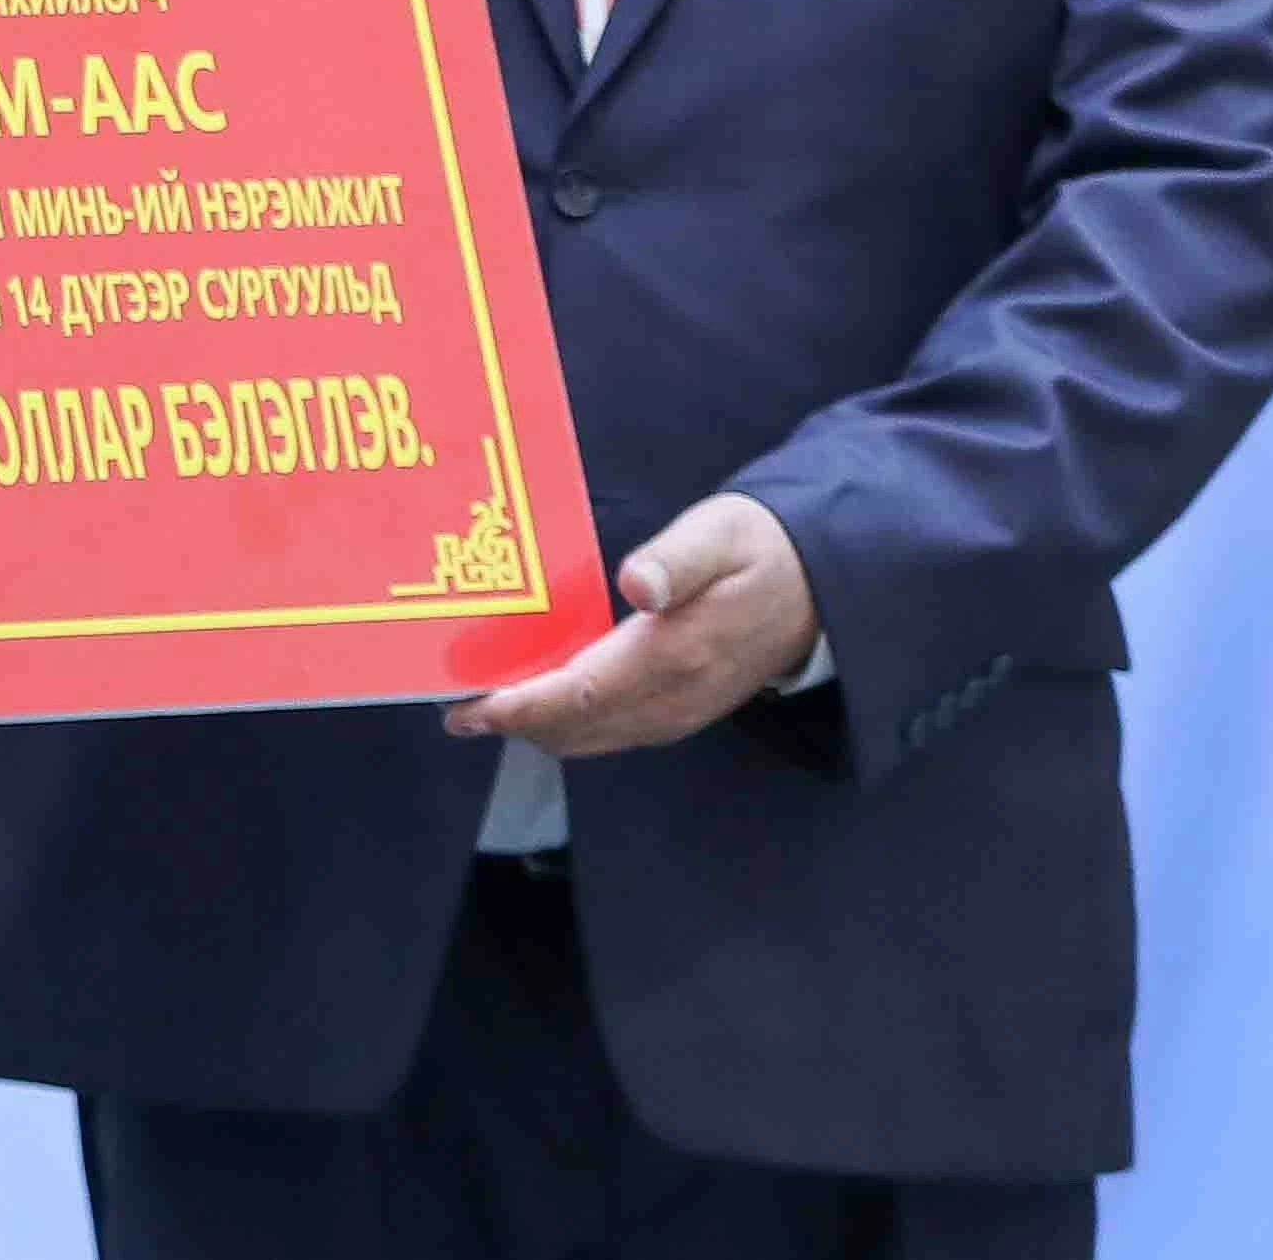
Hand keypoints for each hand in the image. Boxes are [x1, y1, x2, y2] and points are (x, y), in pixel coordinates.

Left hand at [444, 490, 818, 760]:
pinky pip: (611, 731)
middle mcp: (674, 696)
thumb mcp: (722, 535)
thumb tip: (637, 583)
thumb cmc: (758, 551)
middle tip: (454, 707)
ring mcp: (678, 712)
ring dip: (536, 729)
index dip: (525, 705)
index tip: (474, 704)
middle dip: (514, 723)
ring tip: (480, 709)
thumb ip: (678, 559)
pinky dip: (566, 725)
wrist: (818, 592)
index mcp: (677, 653)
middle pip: (578, 727)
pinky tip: (534, 705)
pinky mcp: (678, 712)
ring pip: (592, 737)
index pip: (585, 693)